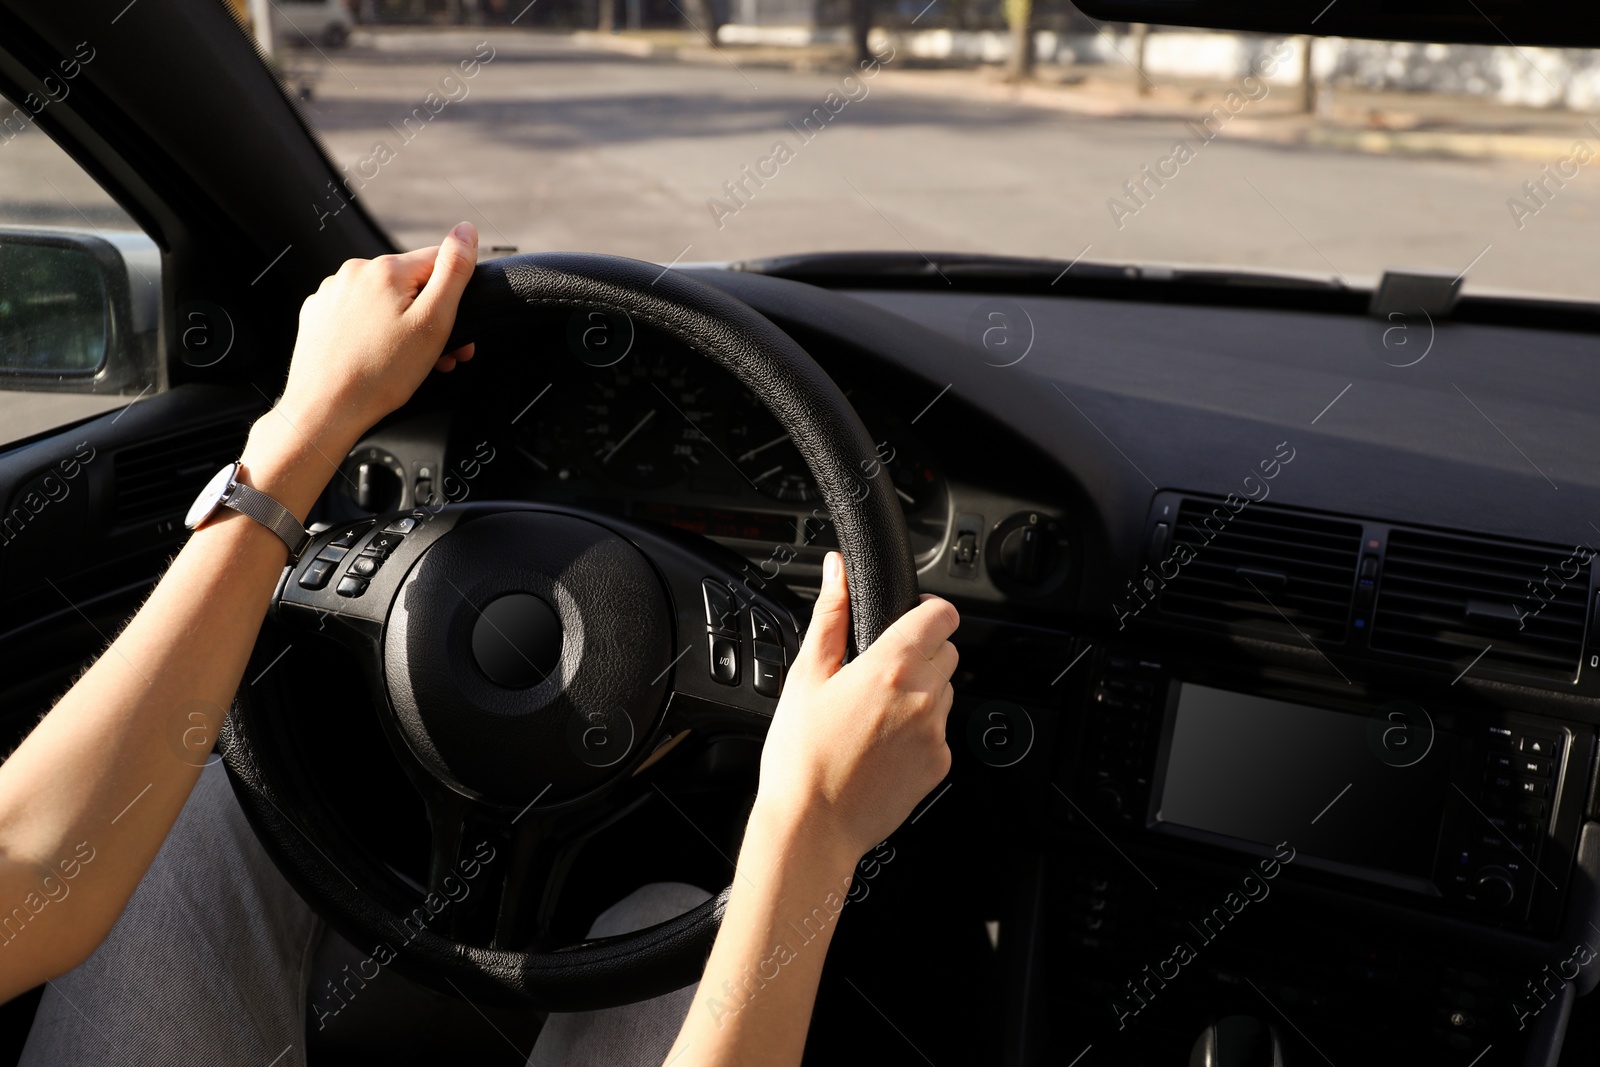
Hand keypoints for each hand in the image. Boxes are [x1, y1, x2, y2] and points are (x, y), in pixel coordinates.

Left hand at [275, 222, 479, 448]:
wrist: (325, 409)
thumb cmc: (380, 374)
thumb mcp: (433, 322)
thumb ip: (454, 271)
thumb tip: (466, 230)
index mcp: (386, 270)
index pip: (439, 262)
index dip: (455, 297)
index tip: (455, 332)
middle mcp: (354, 272)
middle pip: (410, 284)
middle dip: (428, 316)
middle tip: (436, 356)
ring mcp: (331, 293)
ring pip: (383, 300)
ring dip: (401, 325)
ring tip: (403, 362)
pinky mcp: (317, 314)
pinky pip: (356, 314)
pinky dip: (370, 331)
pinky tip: (375, 358)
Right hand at [754, 551, 958, 862]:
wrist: (812, 828)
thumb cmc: (800, 758)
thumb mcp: (805, 676)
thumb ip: (830, 616)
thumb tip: (836, 571)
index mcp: (890, 667)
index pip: (942, 616)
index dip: (928, 610)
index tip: (910, 618)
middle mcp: (922, 698)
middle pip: (946, 652)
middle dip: (920, 652)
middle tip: (878, 672)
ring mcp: (935, 734)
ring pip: (945, 691)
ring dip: (921, 692)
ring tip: (874, 713)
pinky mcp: (940, 765)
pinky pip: (939, 731)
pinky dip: (919, 730)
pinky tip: (881, 744)